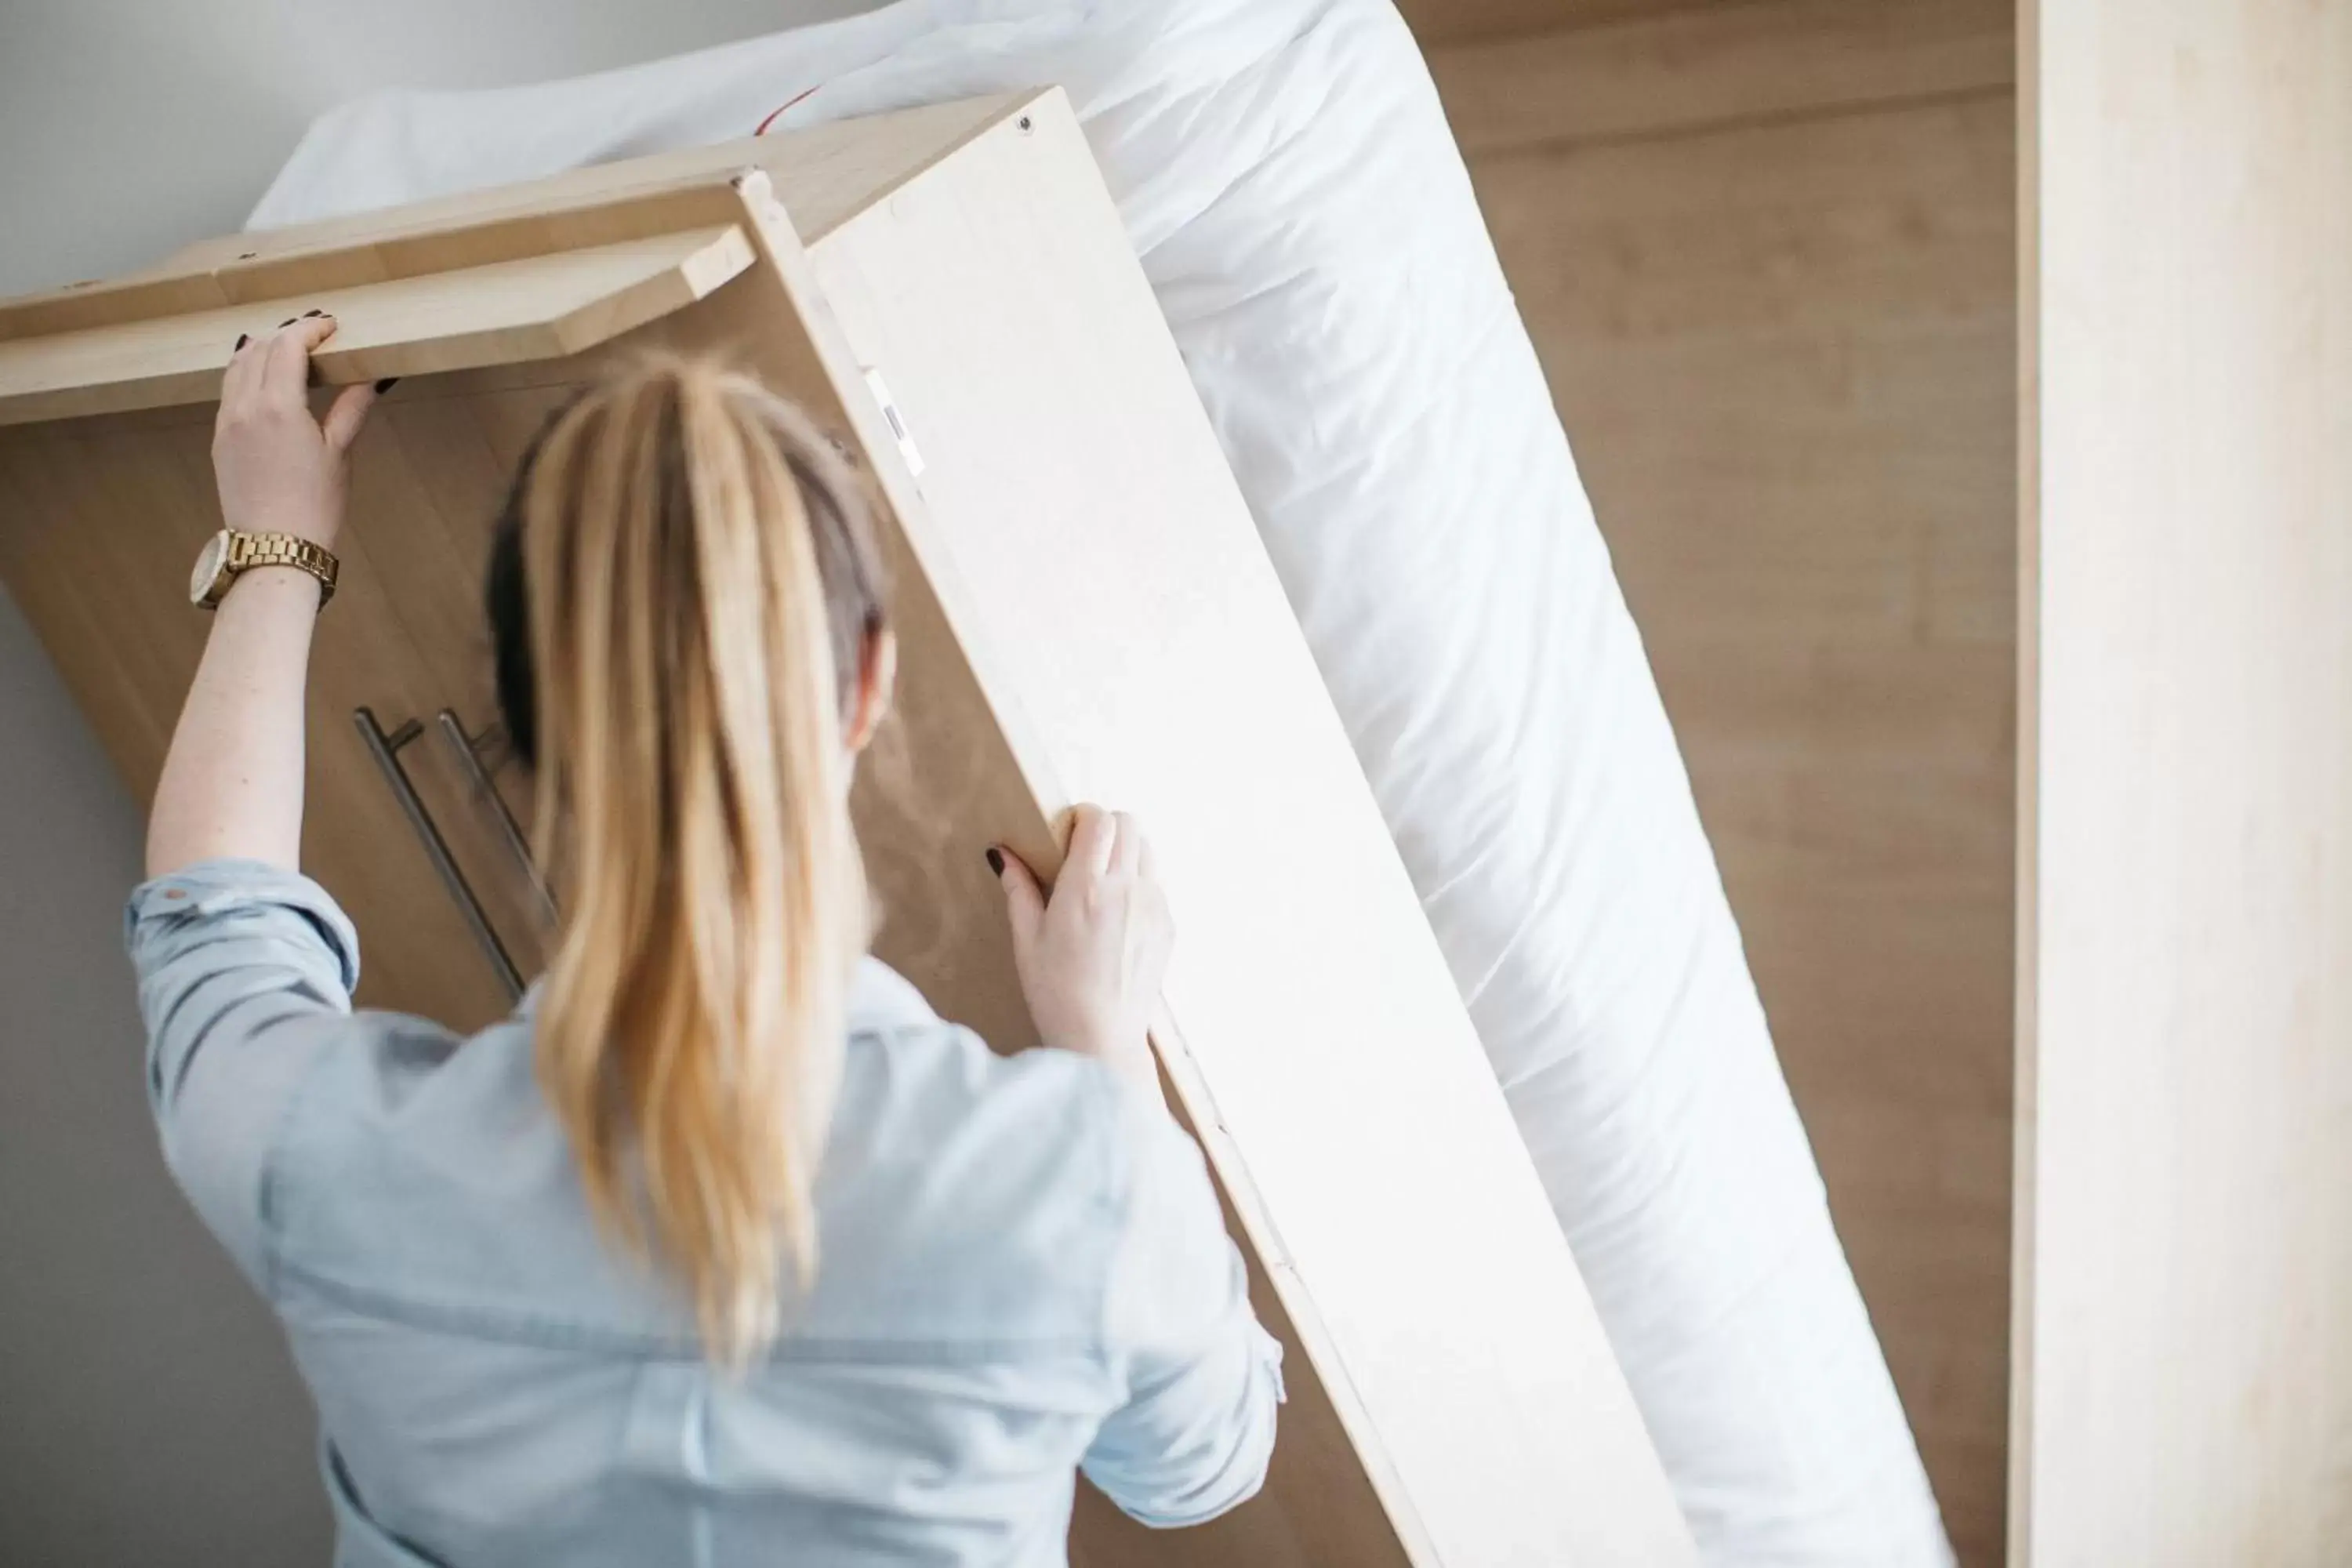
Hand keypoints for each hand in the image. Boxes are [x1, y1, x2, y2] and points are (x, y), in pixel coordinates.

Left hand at [212, 313, 378, 548]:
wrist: (275, 546)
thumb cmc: (314, 505)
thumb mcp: (339, 453)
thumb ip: (351, 408)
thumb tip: (371, 379)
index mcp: (279, 405)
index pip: (288, 345)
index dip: (309, 328)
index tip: (330, 325)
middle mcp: (245, 405)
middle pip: (259, 348)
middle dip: (287, 334)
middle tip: (314, 336)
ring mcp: (227, 421)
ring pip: (237, 365)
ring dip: (262, 348)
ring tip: (287, 350)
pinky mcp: (220, 438)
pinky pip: (229, 390)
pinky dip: (247, 372)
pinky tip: (264, 379)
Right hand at [991, 806, 1172, 1088]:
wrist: (1101, 1038)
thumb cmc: (1056, 992)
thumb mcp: (1027, 939)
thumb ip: (1019, 889)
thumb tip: (1003, 854)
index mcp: (1086, 889)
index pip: (1099, 821)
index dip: (1083, 816)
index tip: (1068, 831)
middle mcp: (1126, 890)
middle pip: (1128, 824)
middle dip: (1105, 827)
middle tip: (1083, 851)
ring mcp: (1153, 906)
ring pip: (1147, 849)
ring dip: (1125, 850)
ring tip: (1101, 879)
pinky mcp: (1167, 925)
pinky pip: (1156, 882)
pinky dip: (1138, 881)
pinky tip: (1117, 912)